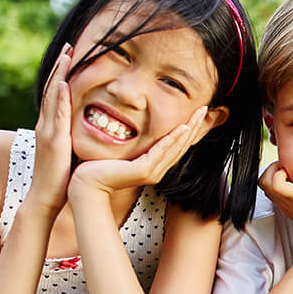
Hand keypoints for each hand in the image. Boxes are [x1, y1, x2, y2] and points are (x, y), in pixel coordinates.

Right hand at [25, 45, 74, 212]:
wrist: (47, 197)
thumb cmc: (61, 177)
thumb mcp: (69, 151)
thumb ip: (74, 137)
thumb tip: (87, 129)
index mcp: (52, 126)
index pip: (57, 94)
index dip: (62, 73)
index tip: (71, 54)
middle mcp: (47, 125)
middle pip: (52, 88)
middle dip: (60, 66)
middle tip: (69, 44)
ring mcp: (48, 132)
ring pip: (53, 97)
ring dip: (59, 74)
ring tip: (66, 55)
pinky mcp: (54, 142)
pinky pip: (56, 116)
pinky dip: (58, 98)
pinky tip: (63, 84)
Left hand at [69, 106, 211, 198]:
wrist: (86, 184)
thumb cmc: (98, 167)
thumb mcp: (122, 151)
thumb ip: (133, 143)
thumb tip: (135, 127)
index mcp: (154, 165)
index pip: (177, 144)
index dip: (190, 129)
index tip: (198, 113)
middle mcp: (157, 169)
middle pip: (182, 145)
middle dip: (195, 126)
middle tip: (206, 109)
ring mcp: (152, 172)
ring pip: (176, 147)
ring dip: (190, 129)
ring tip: (199, 114)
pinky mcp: (144, 171)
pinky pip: (161, 151)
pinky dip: (173, 139)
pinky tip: (182, 128)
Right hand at [258, 160, 292, 236]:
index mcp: (288, 203)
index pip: (270, 186)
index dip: (275, 175)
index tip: (289, 170)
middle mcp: (283, 201)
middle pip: (263, 182)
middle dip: (272, 170)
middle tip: (287, 168)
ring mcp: (286, 199)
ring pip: (264, 181)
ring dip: (274, 169)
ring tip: (288, 170)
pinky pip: (275, 183)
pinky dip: (279, 174)